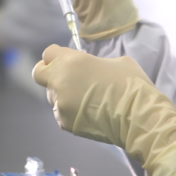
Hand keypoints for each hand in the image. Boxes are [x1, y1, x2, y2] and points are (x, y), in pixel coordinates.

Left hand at [33, 44, 175, 175]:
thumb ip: (94, 62)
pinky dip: (70, 112)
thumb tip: (90, 67)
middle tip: (64, 78)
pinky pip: (61, 113)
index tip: (65, 61)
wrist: (137, 115)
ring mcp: (60, 103)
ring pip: (52, 96)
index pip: (48, 53)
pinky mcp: (65, 122)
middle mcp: (60, 80)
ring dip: (62, 95)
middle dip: (48, 74)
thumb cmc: (130, 84)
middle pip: (38, 74)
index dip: (56, 57)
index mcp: (71, 60)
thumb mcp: (115, 62)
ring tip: (85, 99)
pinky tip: (88, 113)